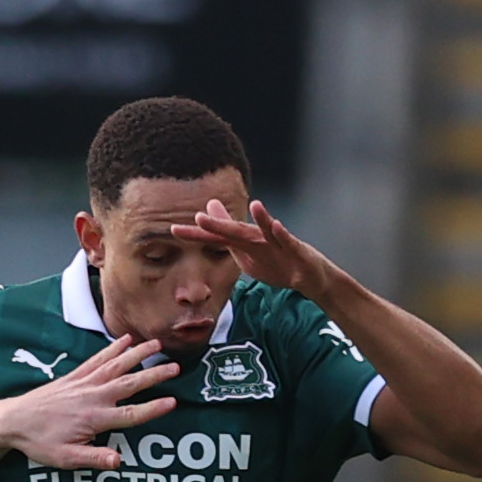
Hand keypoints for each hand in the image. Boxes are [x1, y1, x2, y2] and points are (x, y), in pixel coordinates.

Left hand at [0, 333, 171, 466]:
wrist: (13, 421)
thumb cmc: (39, 442)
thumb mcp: (65, 458)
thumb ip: (94, 459)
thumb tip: (118, 461)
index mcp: (93, 419)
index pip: (130, 414)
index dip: (153, 409)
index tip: (173, 402)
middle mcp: (92, 396)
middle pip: (129, 383)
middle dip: (154, 375)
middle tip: (176, 367)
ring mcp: (84, 383)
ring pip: (116, 365)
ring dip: (138, 354)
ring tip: (158, 344)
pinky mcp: (74, 377)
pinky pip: (97, 359)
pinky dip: (113, 348)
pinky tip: (126, 339)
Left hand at [176, 198, 343, 300]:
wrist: (308, 277)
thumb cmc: (276, 261)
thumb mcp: (246, 252)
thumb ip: (226, 238)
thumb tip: (207, 217)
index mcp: (244, 243)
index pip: (217, 238)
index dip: (197, 235)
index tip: (173, 230)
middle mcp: (258, 238)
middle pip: (237, 232)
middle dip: (220, 226)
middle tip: (200, 217)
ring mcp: (278, 243)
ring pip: (265, 231)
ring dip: (260, 219)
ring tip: (254, 205)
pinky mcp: (296, 251)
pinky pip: (288, 242)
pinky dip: (281, 234)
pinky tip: (276, 225)